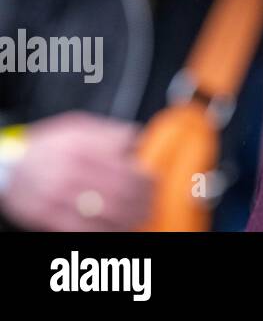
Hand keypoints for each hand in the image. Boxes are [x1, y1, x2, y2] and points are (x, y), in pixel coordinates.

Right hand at [0, 111, 153, 230]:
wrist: (7, 168)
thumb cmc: (46, 147)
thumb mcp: (76, 127)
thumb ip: (108, 132)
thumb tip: (136, 140)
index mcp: (79, 147)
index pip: (122, 166)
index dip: (143, 177)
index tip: (153, 180)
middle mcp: (68, 171)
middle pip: (118, 190)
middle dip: (141, 198)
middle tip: (150, 200)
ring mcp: (57, 197)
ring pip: (105, 212)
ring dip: (130, 216)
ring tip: (141, 214)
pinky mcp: (47, 217)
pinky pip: (84, 229)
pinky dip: (106, 231)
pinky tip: (119, 228)